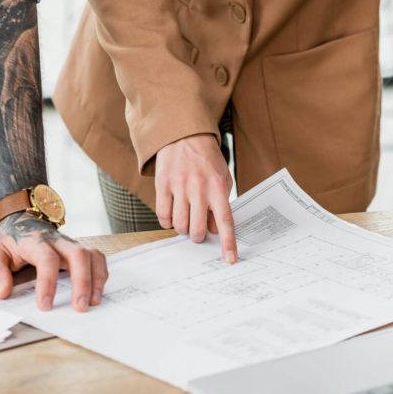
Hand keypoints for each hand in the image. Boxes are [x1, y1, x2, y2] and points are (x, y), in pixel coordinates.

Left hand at [0, 213, 107, 311]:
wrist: (21, 220)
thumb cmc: (10, 241)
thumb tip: (3, 292)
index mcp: (34, 241)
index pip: (46, 259)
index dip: (48, 283)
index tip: (45, 306)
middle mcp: (57, 240)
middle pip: (78, 255)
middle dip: (82, 282)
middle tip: (80, 307)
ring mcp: (71, 243)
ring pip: (92, 255)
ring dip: (96, 280)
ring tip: (93, 302)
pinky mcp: (80, 248)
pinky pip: (97, 258)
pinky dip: (101, 274)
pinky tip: (97, 291)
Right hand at [155, 134, 236, 262]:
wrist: (184, 134)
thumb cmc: (206, 159)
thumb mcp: (222, 178)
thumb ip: (221, 204)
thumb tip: (215, 230)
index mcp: (217, 186)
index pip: (225, 220)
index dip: (228, 242)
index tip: (229, 259)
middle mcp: (198, 187)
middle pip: (197, 228)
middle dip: (198, 236)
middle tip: (197, 230)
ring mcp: (179, 186)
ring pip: (179, 225)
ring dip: (182, 229)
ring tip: (185, 220)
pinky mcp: (162, 184)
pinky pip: (163, 215)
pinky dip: (167, 222)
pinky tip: (172, 215)